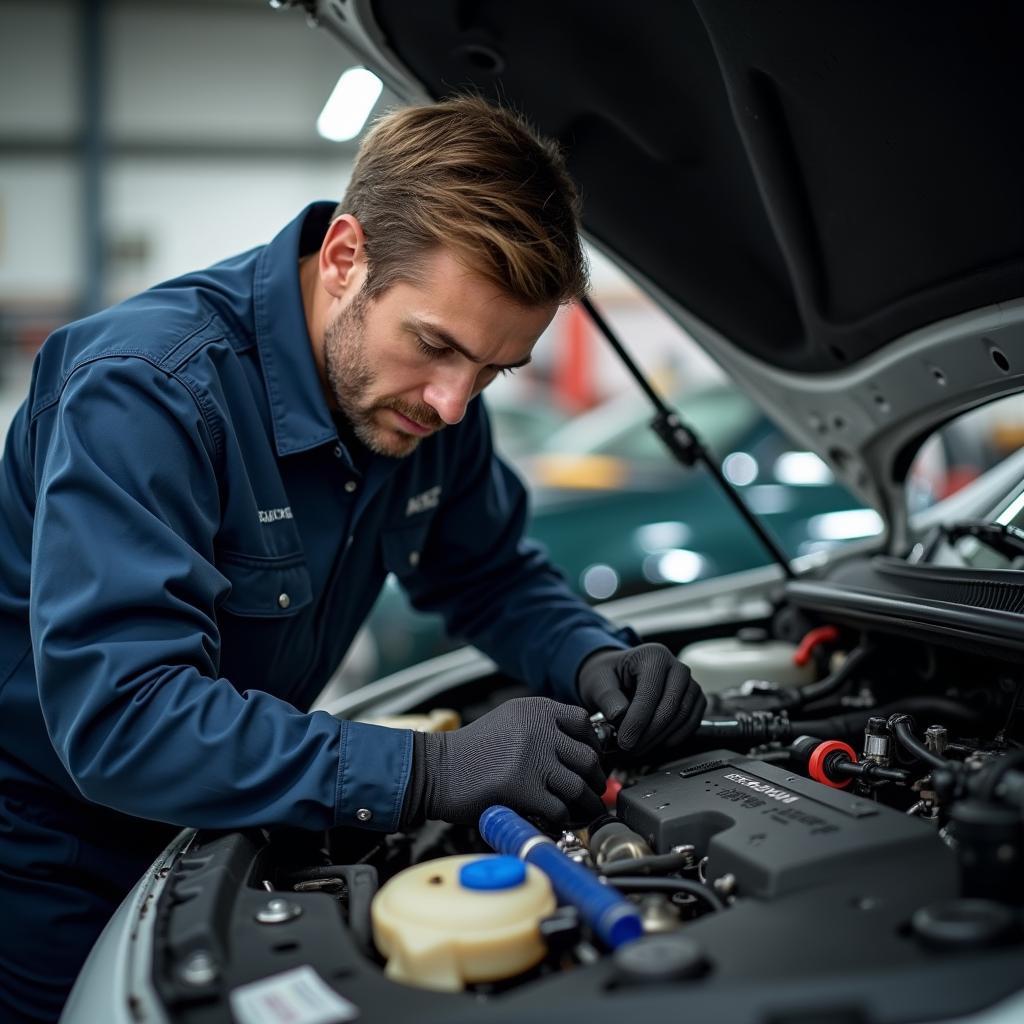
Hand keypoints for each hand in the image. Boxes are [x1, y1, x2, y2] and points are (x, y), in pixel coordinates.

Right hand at [417, 697, 605, 827]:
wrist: (435, 770)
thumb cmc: (470, 752)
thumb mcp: (509, 721)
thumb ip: (541, 727)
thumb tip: (579, 749)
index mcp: (535, 710)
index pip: (583, 723)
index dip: (593, 746)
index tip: (592, 761)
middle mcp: (538, 728)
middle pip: (588, 757)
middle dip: (596, 780)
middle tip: (594, 792)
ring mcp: (532, 758)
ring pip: (579, 786)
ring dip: (586, 804)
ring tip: (583, 812)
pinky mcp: (524, 788)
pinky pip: (559, 809)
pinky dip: (562, 819)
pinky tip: (556, 821)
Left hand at [577, 644, 705, 754]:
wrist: (619, 676)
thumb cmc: (609, 676)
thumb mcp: (599, 681)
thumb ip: (607, 697)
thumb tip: (619, 715)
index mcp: (653, 656)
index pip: (650, 692)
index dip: (638, 721)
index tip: (624, 741)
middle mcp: (677, 667)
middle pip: (671, 706)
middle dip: (649, 733)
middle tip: (630, 749)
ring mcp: (690, 683)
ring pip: (683, 716)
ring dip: (660, 738)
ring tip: (638, 747)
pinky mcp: (695, 699)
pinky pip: (692, 722)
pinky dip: (675, 737)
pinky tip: (655, 743)